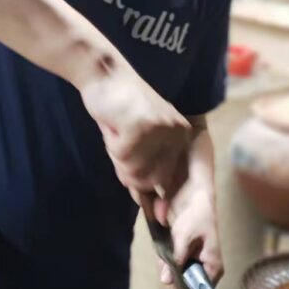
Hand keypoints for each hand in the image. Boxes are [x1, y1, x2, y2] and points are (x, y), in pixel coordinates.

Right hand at [80, 65, 191, 201]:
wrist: (106, 75)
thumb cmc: (120, 111)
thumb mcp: (141, 142)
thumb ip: (148, 172)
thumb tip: (157, 213)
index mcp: (182, 138)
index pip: (167, 180)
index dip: (148, 188)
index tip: (151, 202)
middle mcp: (177, 134)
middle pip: (149, 180)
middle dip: (127, 171)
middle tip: (121, 146)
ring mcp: (161, 130)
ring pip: (133, 171)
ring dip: (118, 157)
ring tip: (118, 132)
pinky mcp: (142, 126)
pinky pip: (120, 155)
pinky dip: (110, 144)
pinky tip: (114, 126)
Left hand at [159, 187, 223, 288]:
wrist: (197, 195)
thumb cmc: (197, 215)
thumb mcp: (185, 237)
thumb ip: (176, 258)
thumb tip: (166, 280)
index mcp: (213, 266)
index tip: (170, 285)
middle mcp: (205, 267)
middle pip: (187, 284)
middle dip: (172, 278)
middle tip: (162, 265)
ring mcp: (196, 261)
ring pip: (179, 275)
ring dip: (167, 269)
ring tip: (161, 258)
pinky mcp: (187, 254)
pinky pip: (176, 264)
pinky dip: (167, 261)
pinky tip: (161, 255)